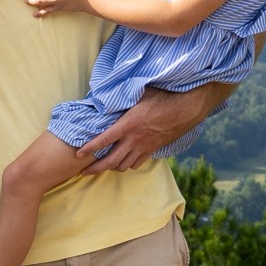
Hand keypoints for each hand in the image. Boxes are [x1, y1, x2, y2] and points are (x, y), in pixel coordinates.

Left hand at [83, 85, 207, 172]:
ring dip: (111, 168)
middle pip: (111, 160)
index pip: (104, 140)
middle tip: (83, 172)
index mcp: (128, 124)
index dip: (89, 148)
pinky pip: (136, 164)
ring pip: (123, 165)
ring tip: (101, 166)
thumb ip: (122, 97)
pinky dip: (127, 165)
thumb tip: (105, 95)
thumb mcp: (139, 93)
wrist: (186, 109)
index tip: (78, 154)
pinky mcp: (153, 150)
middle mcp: (135, 139)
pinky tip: (122, 162)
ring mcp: (144, 147)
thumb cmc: (163, 97)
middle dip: (95, 168)